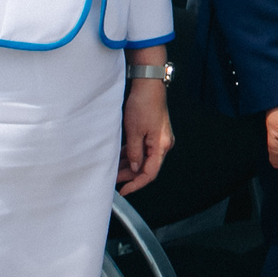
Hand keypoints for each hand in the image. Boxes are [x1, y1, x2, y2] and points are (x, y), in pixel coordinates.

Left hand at [118, 77, 173, 193]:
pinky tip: (121, 157)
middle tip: (114, 179)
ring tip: (115, 168)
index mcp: (161, 145)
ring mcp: (159, 138)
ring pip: (144, 158)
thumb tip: (134, 167)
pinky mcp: (154, 133)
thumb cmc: (144, 104)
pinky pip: (144, 149)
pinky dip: (133, 155)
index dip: (136, 184)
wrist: (149, 86)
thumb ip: (134, 152)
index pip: (150, 173)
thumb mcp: (134, 132)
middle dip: (130, 175)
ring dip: (130, 165)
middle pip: (147, 166)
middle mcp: (163, 143)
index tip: (124, 190)